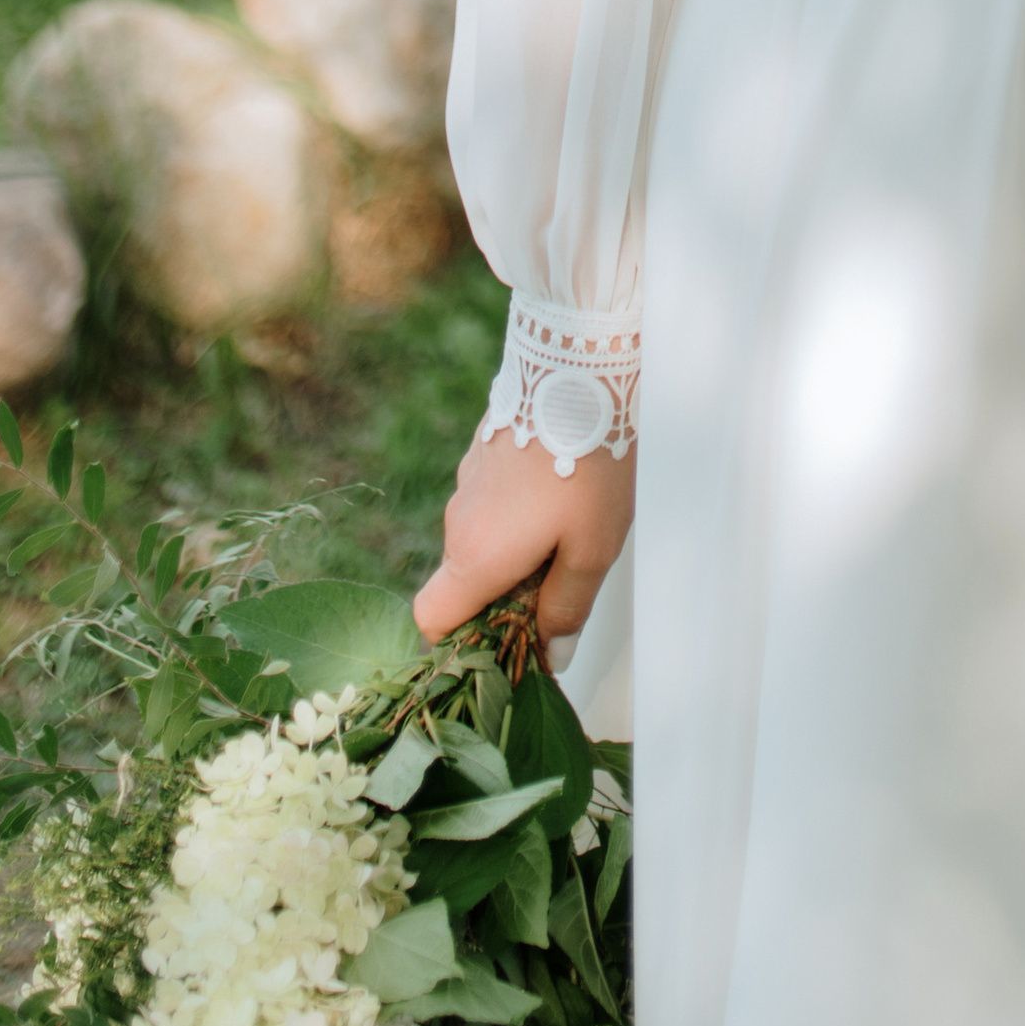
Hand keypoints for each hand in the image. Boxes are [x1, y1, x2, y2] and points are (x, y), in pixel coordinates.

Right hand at [413, 425, 636, 648]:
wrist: (579, 369)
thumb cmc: (589, 466)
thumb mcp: (592, 549)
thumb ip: (567, 608)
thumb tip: (551, 656)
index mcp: (475, 556)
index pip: (431, 619)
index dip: (458, 639)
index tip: (504, 635)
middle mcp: (458, 520)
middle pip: (464, 578)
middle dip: (503, 589)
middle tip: (559, 577)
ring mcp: (467, 479)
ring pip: (480, 534)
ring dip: (514, 543)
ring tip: (570, 521)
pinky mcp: (484, 447)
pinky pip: (492, 496)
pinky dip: (516, 506)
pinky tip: (561, 482)